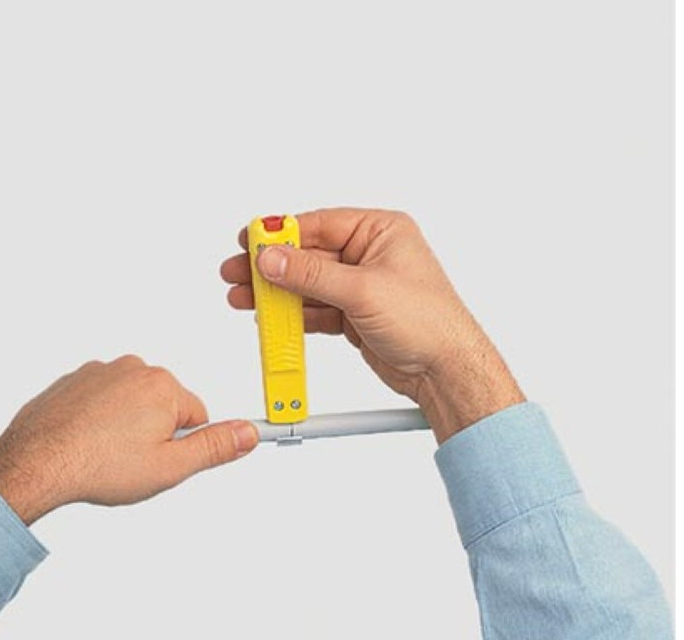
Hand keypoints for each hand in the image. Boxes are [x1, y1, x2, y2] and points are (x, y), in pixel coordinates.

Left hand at [0, 356, 258, 524]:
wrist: (35, 463)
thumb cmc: (97, 466)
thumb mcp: (169, 467)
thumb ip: (214, 447)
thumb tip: (247, 432)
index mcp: (162, 386)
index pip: (197, 417)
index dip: (183, 446)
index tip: (175, 459)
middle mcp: (133, 369)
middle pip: (163, 407)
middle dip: (154, 435)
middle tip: (132, 463)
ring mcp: (101, 372)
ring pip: (131, 404)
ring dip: (125, 427)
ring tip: (106, 456)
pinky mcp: (75, 381)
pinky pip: (101, 402)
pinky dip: (98, 421)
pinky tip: (87, 445)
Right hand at [220, 208, 524, 441]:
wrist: (446, 371)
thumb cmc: (430, 322)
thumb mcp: (364, 291)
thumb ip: (312, 274)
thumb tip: (273, 258)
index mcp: (380, 231)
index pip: (320, 224)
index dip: (281, 233)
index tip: (249, 240)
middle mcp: (369, 254)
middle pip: (308, 254)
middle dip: (272, 266)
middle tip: (237, 272)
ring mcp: (360, 286)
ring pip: (307, 284)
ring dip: (277, 293)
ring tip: (244, 297)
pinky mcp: (354, 315)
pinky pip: (315, 309)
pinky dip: (293, 315)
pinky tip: (271, 317)